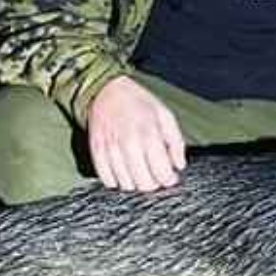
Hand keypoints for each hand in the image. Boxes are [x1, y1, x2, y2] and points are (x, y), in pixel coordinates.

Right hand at [87, 75, 186, 191]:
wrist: (106, 90)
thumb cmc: (139, 103)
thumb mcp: (165, 116)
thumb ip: (176, 142)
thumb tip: (178, 165)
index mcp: (149, 135)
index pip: (162, 173)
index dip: (169, 179)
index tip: (170, 176)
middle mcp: (129, 144)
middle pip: (144, 184)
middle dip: (154, 183)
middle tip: (155, 175)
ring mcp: (110, 149)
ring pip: (126, 185)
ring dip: (136, 183)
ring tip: (140, 171)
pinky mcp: (96, 152)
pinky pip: (107, 180)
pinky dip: (117, 181)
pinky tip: (124, 171)